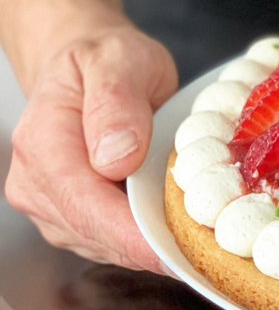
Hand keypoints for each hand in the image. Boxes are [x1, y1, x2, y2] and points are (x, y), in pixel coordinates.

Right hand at [4, 25, 177, 271]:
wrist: (89, 65)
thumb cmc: (107, 58)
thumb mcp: (119, 59)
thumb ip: (116, 103)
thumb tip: (116, 158)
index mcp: (44, 142)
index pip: (85, 205)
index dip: (132, 235)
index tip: (178, 249)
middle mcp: (37, 182)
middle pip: (95, 235)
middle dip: (151, 248)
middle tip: (210, 250)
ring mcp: (51, 205)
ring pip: (104, 246)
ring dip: (151, 248)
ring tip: (200, 240)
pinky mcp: (71, 218)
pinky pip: (110, 242)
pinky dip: (145, 241)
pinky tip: (178, 231)